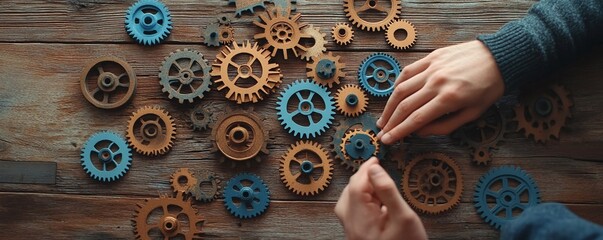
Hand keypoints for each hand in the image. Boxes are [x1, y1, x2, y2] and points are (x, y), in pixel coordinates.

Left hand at [335, 157, 426, 239]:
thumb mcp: (403, 216)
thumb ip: (387, 190)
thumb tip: (375, 169)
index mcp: (360, 220)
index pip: (356, 186)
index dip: (365, 170)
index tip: (375, 160)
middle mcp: (351, 226)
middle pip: (350, 193)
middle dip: (362, 178)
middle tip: (378, 169)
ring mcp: (353, 232)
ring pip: (349, 203)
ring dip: (361, 190)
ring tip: (379, 185)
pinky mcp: (358, 236)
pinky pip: (354, 213)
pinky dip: (363, 202)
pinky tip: (377, 202)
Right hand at [376, 40, 503, 143]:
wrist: (498, 57)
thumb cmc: (488, 88)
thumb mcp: (472, 114)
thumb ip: (445, 126)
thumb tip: (419, 132)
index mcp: (449, 98)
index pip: (416, 119)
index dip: (399, 132)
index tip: (388, 141)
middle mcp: (436, 82)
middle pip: (404, 106)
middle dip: (390, 122)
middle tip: (382, 134)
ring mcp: (432, 68)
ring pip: (401, 89)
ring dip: (389, 106)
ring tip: (384, 119)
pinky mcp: (430, 57)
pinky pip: (407, 72)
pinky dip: (397, 86)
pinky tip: (394, 96)